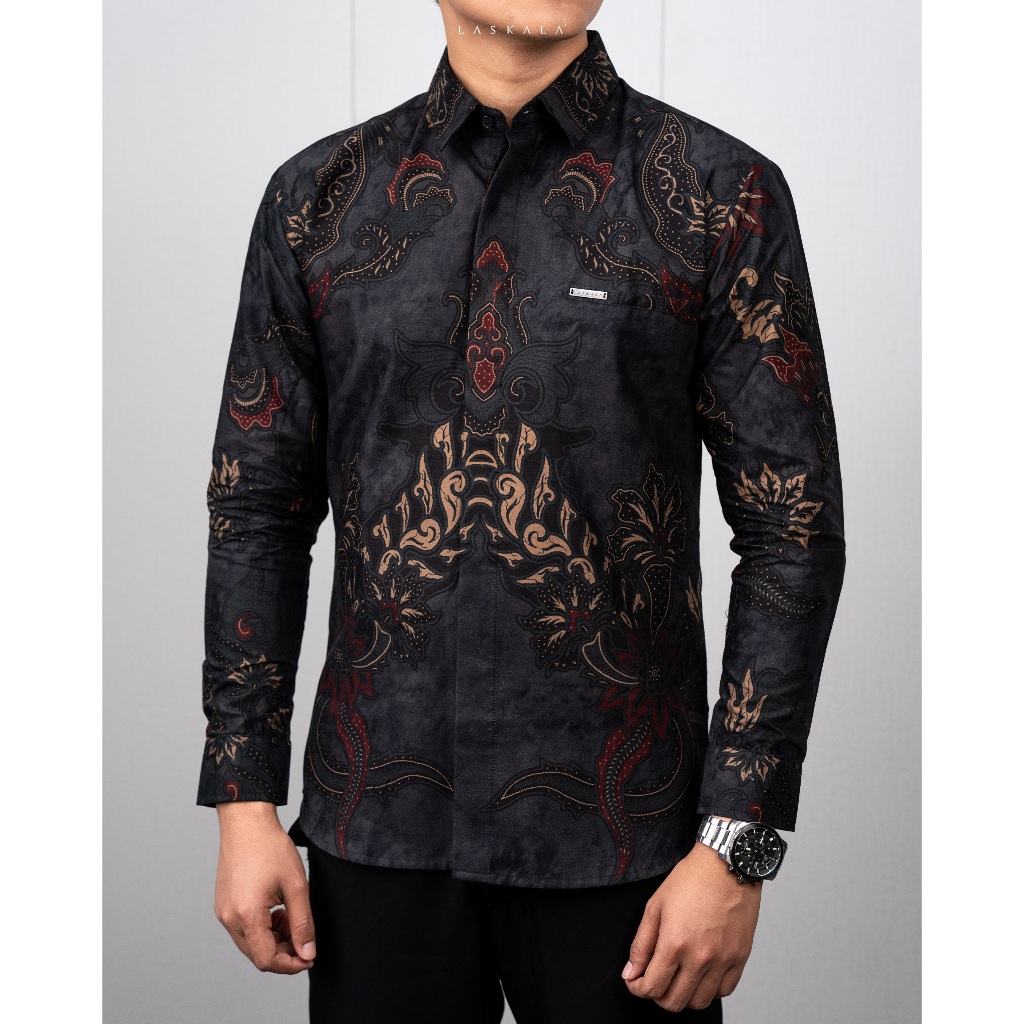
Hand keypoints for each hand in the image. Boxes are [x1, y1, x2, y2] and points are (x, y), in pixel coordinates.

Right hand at [213, 801, 316, 973]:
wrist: (247, 823)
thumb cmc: (271, 848)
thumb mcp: (296, 885)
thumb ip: (303, 923)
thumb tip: (307, 953)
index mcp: (246, 915)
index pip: (266, 960)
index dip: (290, 965)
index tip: (309, 957)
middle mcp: (229, 918)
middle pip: (257, 955)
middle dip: (284, 952)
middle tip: (304, 935)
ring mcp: (223, 912)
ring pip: (250, 944)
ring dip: (273, 940)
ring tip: (291, 917)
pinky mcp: (223, 905)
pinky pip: (243, 929)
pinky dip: (262, 928)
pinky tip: (277, 911)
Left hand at [622, 840, 761, 1011]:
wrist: (726, 865)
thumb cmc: (690, 880)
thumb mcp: (655, 906)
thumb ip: (641, 944)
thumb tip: (630, 973)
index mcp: (675, 943)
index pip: (651, 987)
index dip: (637, 988)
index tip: (635, 981)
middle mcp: (700, 957)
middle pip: (674, 1002)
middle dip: (657, 995)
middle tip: (654, 979)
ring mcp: (723, 960)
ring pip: (699, 1002)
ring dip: (683, 996)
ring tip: (677, 977)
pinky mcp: (740, 958)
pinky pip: (723, 991)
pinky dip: (709, 990)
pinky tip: (700, 973)